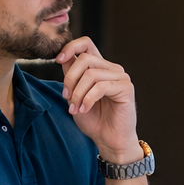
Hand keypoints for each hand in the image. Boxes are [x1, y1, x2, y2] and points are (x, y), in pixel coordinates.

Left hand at [55, 38, 141, 162]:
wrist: (110, 141)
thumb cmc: (94, 120)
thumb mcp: (75, 95)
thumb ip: (71, 77)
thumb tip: (63, 58)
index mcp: (99, 67)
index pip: (86, 44)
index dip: (70, 47)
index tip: (57, 60)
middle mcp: (111, 69)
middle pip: (85, 59)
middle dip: (70, 78)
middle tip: (66, 97)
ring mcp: (120, 77)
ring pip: (91, 74)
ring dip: (78, 93)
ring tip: (75, 108)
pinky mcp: (126, 88)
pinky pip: (101, 87)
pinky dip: (88, 99)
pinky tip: (84, 109)